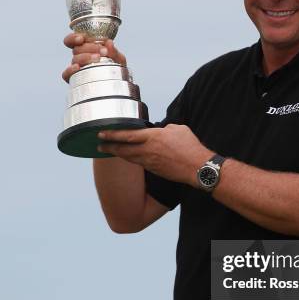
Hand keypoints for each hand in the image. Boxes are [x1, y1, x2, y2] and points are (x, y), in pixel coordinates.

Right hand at [61, 33, 126, 82]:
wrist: (118, 87)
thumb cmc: (117, 71)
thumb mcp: (119, 59)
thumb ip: (114, 51)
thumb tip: (109, 43)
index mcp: (87, 49)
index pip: (73, 41)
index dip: (74, 37)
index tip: (82, 38)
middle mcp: (81, 58)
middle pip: (76, 49)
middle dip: (89, 47)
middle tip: (103, 51)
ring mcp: (78, 68)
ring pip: (74, 59)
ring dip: (85, 57)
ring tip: (98, 58)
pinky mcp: (75, 80)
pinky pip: (66, 74)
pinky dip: (70, 70)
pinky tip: (77, 67)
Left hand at [97, 124, 211, 186]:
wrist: (198, 167)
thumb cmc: (191, 146)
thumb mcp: (178, 129)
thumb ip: (165, 129)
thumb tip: (160, 131)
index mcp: (153, 137)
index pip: (127, 135)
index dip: (112, 134)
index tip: (101, 133)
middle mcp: (148, 150)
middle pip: (123, 149)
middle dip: (109, 147)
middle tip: (99, 146)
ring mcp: (150, 162)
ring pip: (129, 158)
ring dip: (118, 154)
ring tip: (110, 151)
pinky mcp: (155, 170)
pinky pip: (139, 163)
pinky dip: (131, 160)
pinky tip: (128, 158)